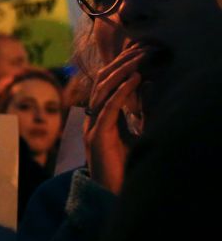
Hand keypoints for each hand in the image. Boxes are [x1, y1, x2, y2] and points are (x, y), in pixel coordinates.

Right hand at [83, 43, 147, 193]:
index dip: (119, 65)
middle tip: (140, 47)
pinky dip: (121, 91)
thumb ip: (137, 112)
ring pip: (102, 91)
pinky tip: (135, 79)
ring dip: (122, 72)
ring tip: (139, 58)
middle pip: (102, 81)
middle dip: (120, 62)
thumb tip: (148, 85)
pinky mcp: (97, 137)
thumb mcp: (133, 133)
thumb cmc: (122, 168)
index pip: (105, 83)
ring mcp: (92, 127)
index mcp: (98, 117)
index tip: (138, 50)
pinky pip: (108, 108)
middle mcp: (92, 119)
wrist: (108, 193)